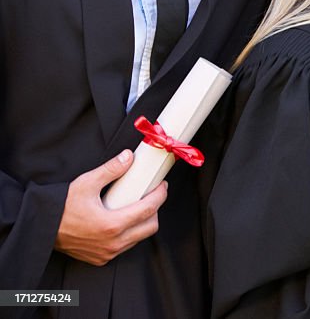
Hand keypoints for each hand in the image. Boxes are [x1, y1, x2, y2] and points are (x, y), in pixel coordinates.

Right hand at [54, 150, 167, 265]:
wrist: (40, 228)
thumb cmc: (60, 207)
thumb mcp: (86, 183)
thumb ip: (111, 169)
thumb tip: (129, 157)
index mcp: (112, 225)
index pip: (149, 209)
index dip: (160, 195)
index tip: (162, 185)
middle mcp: (112, 243)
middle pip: (150, 227)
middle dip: (155, 210)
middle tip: (150, 195)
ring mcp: (107, 253)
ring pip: (138, 238)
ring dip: (142, 222)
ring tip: (136, 206)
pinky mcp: (100, 259)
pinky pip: (125, 247)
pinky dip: (129, 234)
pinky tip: (122, 220)